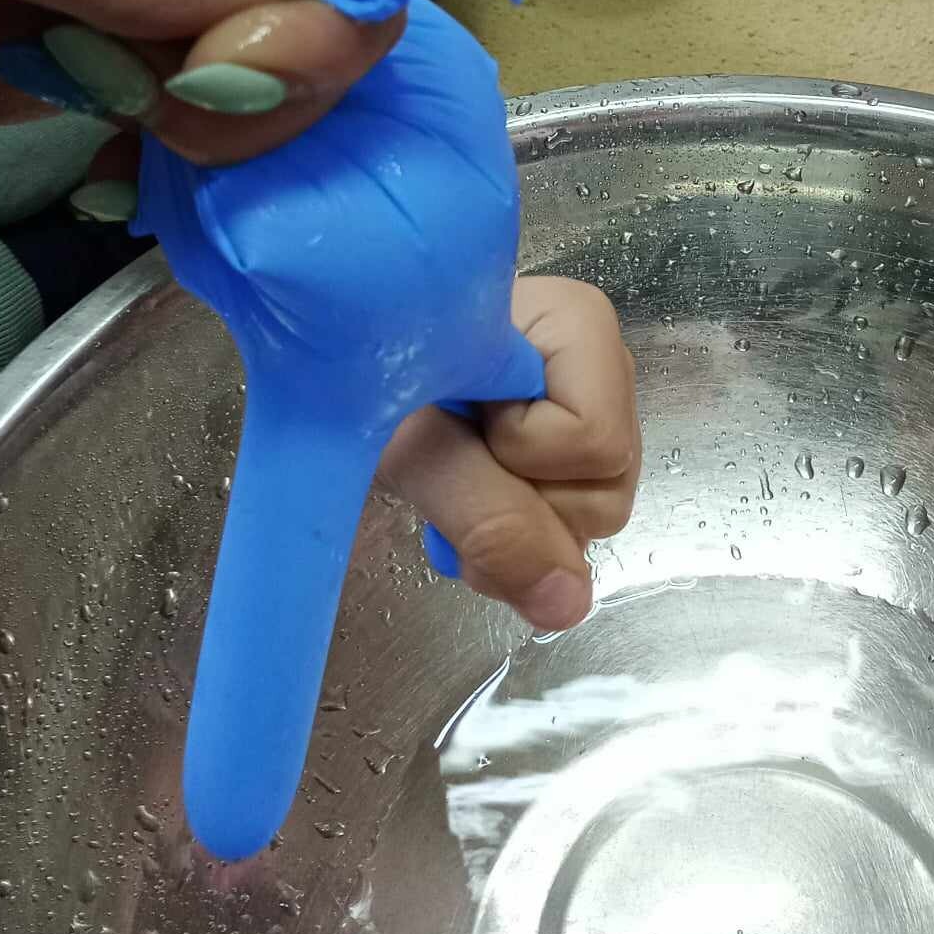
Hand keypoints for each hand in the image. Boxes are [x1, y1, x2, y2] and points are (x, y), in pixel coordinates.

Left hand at [377, 277, 640, 630]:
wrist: (330, 365)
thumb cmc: (366, 375)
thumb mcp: (418, 449)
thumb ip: (491, 517)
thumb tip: (570, 606)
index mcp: (580, 327)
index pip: (596, 442)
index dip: (521, 456)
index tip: (461, 418)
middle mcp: (602, 367)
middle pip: (603, 492)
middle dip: (518, 510)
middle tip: (445, 473)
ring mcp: (587, 414)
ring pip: (587, 521)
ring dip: (506, 531)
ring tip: (446, 487)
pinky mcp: (563, 456)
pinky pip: (562, 531)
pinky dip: (504, 533)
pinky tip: (461, 498)